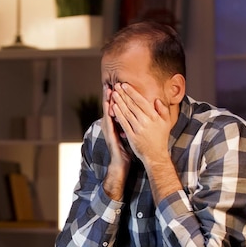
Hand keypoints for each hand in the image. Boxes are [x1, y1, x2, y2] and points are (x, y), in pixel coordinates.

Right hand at [100, 85, 130, 199]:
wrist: (121, 163)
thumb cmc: (126, 149)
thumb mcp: (129, 133)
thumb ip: (130, 123)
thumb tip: (137, 113)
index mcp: (115, 123)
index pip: (116, 106)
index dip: (118, 96)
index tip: (120, 85)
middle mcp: (110, 124)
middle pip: (110, 106)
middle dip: (110, 95)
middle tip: (111, 82)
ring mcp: (109, 129)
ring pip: (108, 111)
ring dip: (108, 101)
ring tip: (109, 89)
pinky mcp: (110, 134)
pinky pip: (110, 120)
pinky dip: (110, 112)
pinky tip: (111, 105)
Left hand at [110, 83, 171, 167]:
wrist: (156, 155)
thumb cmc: (160, 138)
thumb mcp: (166, 123)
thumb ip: (163, 110)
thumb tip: (157, 100)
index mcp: (154, 117)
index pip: (141, 101)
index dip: (132, 92)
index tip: (125, 85)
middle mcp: (146, 121)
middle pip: (132, 105)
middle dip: (123, 94)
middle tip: (116, 85)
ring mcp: (138, 128)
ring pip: (126, 112)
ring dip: (119, 102)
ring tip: (113, 94)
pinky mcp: (132, 136)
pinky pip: (124, 123)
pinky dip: (118, 114)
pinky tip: (113, 107)